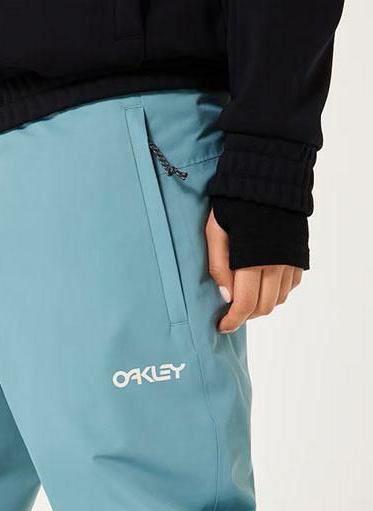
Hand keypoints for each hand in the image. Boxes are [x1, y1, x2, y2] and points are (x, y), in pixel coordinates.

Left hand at [205, 209, 301, 332]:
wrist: (268, 179)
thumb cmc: (234, 204)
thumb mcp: (215, 232)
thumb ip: (218, 265)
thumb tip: (225, 296)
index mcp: (253, 260)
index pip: (245, 304)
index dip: (233, 320)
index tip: (222, 326)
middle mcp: (277, 264)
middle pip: (264, 307)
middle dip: (246, 316)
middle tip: (230, 314)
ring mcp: (291, 261)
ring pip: (278, 299)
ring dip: (261, 306)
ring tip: (243, 299)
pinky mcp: (299, 255)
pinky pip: (290, 286)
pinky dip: (276, 292)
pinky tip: (261, 285)